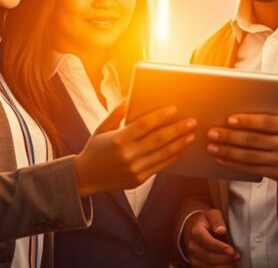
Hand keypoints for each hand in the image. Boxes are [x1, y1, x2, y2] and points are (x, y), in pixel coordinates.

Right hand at [74, 101, 195, 195]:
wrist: (86, 177)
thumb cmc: (95, 148)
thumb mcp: (101, 128)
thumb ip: (116, 113)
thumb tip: (130, 97)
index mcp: (118, 140)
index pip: (144, 125)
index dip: (160, 116)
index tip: (174, 108)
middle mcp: (127, 155)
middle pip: (158, 140)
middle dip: (177, 129)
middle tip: (191, 121)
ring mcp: (134, 169)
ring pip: (162, 154)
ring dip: (179, 144)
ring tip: (191, 134)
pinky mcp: (139, 179)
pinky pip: (160, 167)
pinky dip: (172, 157)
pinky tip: (180, 149)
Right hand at [181, 208, 238, 266]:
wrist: (193, 229)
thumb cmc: (207, 222)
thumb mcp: (213, 215)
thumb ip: (217, 220)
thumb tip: (221, 230)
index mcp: (196, 232)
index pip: (208, 242)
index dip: (220, 248)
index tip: (231, 251)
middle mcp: (192, 246)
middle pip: (209, 257)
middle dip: (225, 259)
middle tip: (237, 257)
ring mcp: (192, 257)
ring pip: (208, 266)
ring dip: (223, 266)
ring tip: (234, 262)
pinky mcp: (195, 265)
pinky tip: (228, 265)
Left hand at [206, 85, 277, 180]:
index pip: (266, 123)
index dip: (248, 121)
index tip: (230, 119)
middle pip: (254, 141)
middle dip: (231, 137)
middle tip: (213, 132)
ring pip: (251, 157)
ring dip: (229, 152)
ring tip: (212, 146)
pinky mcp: (277, 174)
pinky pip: (252, 169)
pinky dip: (235, 165)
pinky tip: (222, 159)